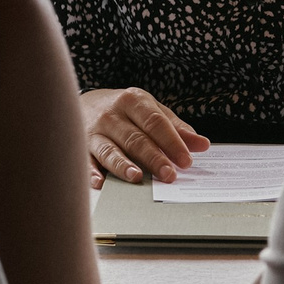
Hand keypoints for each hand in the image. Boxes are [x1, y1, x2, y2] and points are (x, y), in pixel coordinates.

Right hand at [82, 87, 210, 187]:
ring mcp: (95, 131)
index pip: (155, 122)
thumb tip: (202, 145)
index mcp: (133, 101)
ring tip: (137, 177)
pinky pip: (86, 160)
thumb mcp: (150, 110)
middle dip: (153, 158)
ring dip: (122, 164)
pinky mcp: (81, 146)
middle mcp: (112, 115)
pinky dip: (91, 172)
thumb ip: (175, 127)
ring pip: (110, 149)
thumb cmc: (124, 110)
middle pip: (135, 138)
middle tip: (169, 175)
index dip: (172, 141)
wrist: (80, 104)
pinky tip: (100, 182)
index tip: (186, 160)